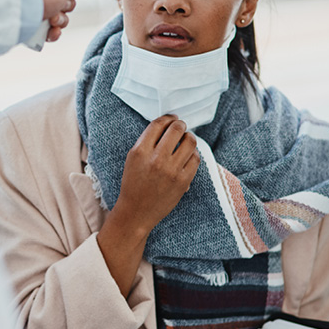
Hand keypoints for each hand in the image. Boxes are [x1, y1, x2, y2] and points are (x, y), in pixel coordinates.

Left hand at [11, 0, 95, 41]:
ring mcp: (27, 5)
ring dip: (60, 20)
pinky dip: (51, 32)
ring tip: (53, 20)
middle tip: (59, 4)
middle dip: (65, 6)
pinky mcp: (25, 23)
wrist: (17, 10)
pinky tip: (51, 32)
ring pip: (54, 15)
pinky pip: (44, 29)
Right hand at [114, 115, 200, 235]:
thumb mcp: (132, 159)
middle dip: (180, 124)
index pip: (158, 124)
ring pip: (190, 142)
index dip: (167, 117)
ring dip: (189, 137)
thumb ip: (146, 141)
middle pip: (176, 129)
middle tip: (180, 126)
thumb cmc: (133, 183)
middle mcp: (156, 159)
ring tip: (186, 139)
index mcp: (140, 151)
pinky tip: (189, 154)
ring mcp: (171, 170)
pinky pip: (196, 158)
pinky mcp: (183, 181)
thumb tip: (167, 125)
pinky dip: (194, 153)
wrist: (137, 211)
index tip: (171, 118)